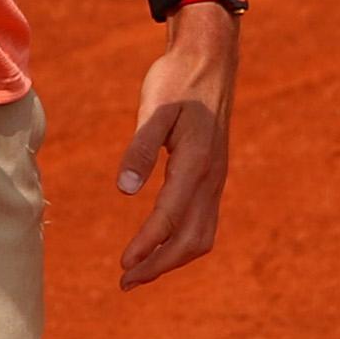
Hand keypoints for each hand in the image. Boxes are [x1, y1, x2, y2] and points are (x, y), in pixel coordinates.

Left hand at [116, 3, 237, 289]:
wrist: (210, 57)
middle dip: (159, 265)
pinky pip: (205, 221)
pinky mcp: (214, 174)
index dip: (146, 246)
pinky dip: (183, 241)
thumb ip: (141, 148)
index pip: (169, 218)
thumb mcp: (154, 108)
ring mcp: (217, 177)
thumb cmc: (177, 79)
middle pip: (190, 240)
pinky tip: (162, 242)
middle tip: (125, 281)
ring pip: (202, 235)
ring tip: (140, 270)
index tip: (123, 266)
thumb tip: (125, 190)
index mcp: (196, 163)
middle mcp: (211, 177)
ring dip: (172, 258)